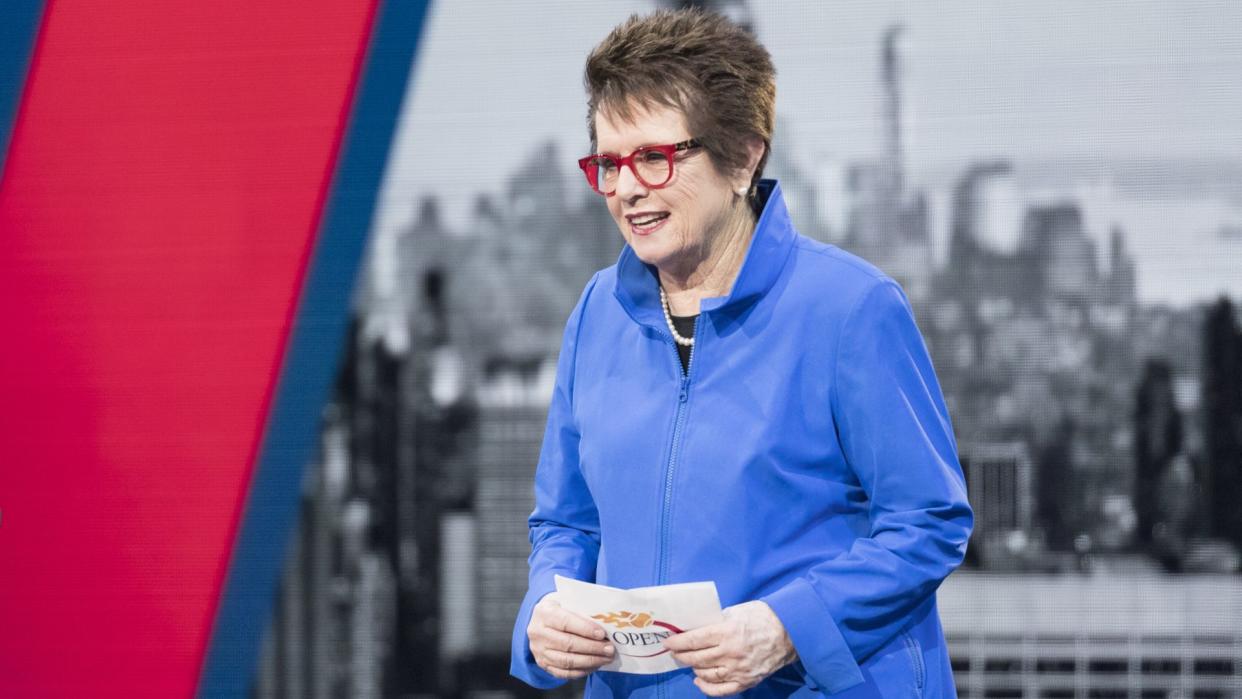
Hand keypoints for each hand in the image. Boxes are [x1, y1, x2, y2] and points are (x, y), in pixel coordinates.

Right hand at [527, 593, 615, 679]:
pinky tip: (595, 666)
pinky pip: (564, 672)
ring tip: (606, 658)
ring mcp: (539, 651)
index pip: (566, 622)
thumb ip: (581, 611)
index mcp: (544, 613)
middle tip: (609, 649)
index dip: (585, 629)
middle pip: (568, 643)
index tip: (602, 634)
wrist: (539, 621)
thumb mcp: (566, 602)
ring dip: (590, 661)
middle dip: (592, 647)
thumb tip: (604, 624)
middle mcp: (538, 633)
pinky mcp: (543, 664)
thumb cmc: (559, 609)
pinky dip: (581, 671)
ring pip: (567, 661)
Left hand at [662, 600, 796, 695]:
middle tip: (675, 652)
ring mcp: (739, 669)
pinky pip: (722, 690)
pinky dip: (707, 687)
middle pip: (697, 658)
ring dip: (693, 668)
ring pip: (706, 674)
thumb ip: (716, 621)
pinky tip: (699, 680)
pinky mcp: (747, 680)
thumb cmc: (761, 617)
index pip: (694, 640)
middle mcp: (731, 653)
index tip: (668, 642)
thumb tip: (695, 628)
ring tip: (689, 662)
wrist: (789, 632)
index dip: (678, 642)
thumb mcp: (736, 611)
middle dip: (681, 655)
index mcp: (727, 632)